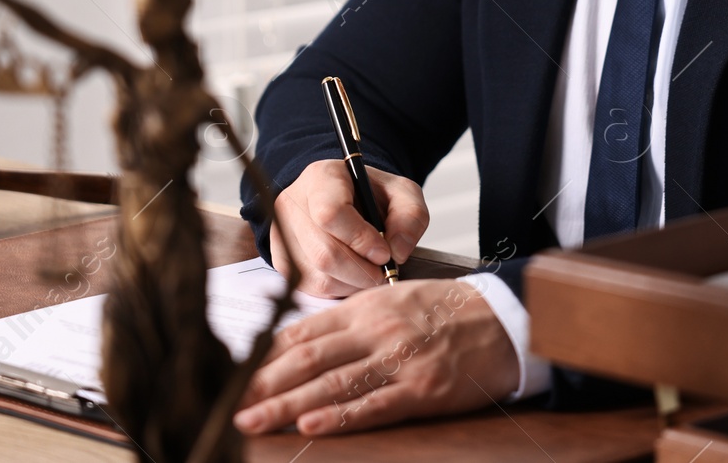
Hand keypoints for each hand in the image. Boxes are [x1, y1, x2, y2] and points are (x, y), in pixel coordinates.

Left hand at [233, 278, 518, 435]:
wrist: (500, 318)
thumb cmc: (443, 310)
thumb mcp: (392, 301)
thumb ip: (348, 321)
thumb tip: (300, 342)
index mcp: (364, 308)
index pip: (302, 332)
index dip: (264, 356)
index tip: (230, 375)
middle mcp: (375, 331)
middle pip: (308, 358)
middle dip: (263, 384)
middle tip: (227, 404)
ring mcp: (398, 360)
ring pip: (332, 383)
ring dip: (287, 404)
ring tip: (253, 420)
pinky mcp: (420, 389)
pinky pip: (374, 404)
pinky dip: (340, 416)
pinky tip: (311, 426)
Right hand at [270, 160, 428, 297]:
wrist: (344, 198)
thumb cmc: (370, 195)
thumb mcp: (401, 193)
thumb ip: (411, 216)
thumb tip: (397, 252)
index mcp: (321, 178)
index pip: (330, 214)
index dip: (361, 239)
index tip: (384, 252)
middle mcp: (293, 204)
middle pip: (325, 252)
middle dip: (363, 271)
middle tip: (383, 271)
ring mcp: (282, 234)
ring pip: (319, 276)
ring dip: (353, 283)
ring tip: (369, 271)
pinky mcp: (283, 261)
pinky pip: (312, 289)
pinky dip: (339, 289)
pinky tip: (352, 275)